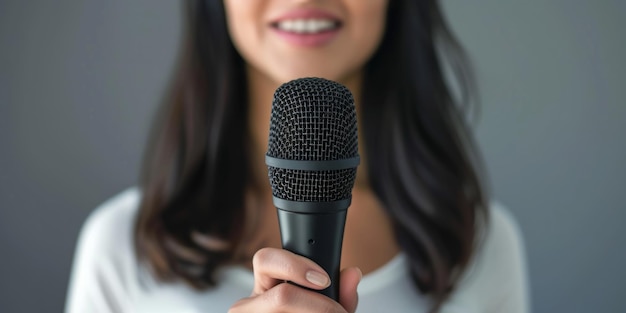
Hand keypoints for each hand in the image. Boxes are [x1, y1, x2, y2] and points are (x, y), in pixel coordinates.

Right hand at [228, 247, 361, 312]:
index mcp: (264, 285)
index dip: (296, 266)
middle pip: (281, 295)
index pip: (266, 259)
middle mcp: (249, 304)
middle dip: (317, 304)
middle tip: (336, 312)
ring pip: (282, 308)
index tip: (324, 280)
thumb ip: (339, 293)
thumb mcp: (320, 307)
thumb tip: (353, 274)